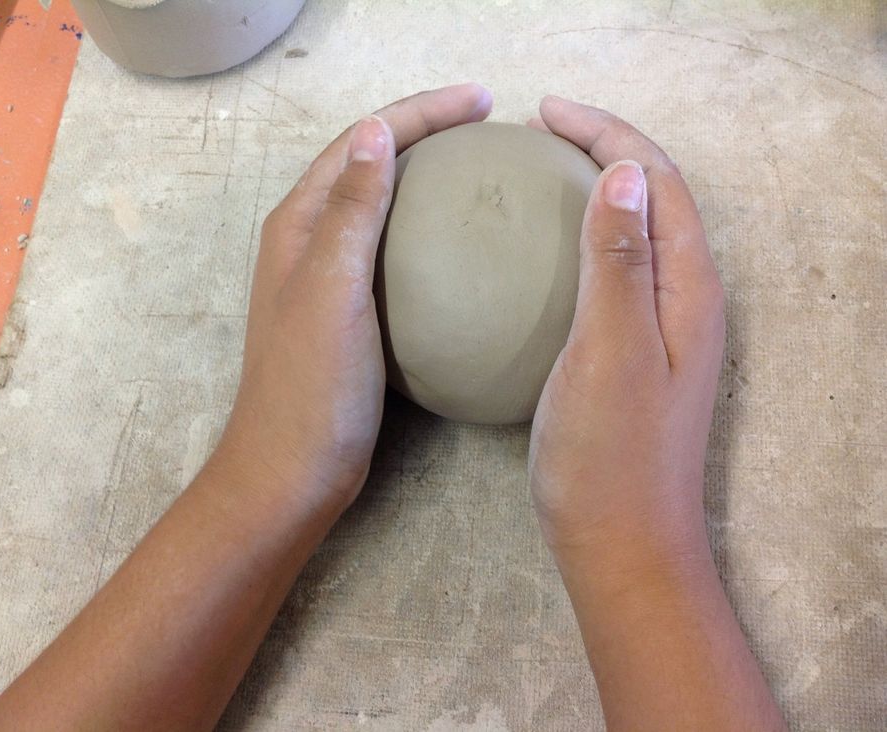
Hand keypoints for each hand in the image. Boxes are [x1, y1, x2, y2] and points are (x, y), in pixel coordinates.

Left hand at [218, 84, 492, 512]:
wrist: (293, 469)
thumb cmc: (311, 385)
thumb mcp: (333, 290)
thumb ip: (352, 211)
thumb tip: (376, 131)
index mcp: (300, 224)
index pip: (362, 142)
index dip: (419, 111)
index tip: (482, 101)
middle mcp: (309, 241)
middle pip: (369, 162)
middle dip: (424, 130)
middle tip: (486, 122)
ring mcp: (328, 278)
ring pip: (380, 205)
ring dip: (424, 175)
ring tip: (478, 167)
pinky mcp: (350, 313)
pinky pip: (392, 252)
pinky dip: (427, 232)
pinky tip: (464, 249)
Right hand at [527, 96, 724, 572]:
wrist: (621, 544)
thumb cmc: (611, 455)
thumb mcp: (610, 350)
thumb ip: (620, 261)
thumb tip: (623, 171)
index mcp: (688, 288)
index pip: (656, 180)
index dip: (607, 134)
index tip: (546, 112)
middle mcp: (686, 300)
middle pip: (654, 198)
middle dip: (605, 149)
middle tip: (542, 130)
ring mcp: (663, 329)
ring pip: (636, 233)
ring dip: (597, 190)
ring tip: (543, 173)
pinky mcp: (636, 354)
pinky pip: (615, 272)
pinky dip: (584, 240)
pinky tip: (542, 256)